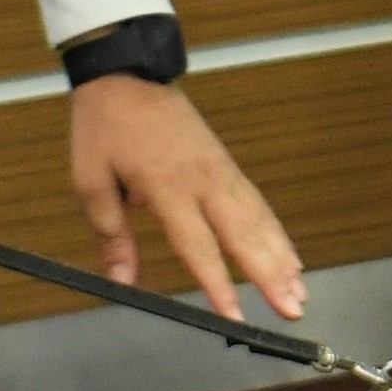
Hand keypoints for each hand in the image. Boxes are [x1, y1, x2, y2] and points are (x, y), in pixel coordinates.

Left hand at [68, 75, 307, 319]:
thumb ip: (112, 234)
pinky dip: (277, 232)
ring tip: (300, 292)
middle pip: (244, 236)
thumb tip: (121, 281)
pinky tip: (290, 254)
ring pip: (260, 220)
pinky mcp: (226, 164)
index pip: (198, 246)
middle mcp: (203, 181)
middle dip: (271, 277)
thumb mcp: (91, 181)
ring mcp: (221, 170)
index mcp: (167, 188)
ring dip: (283, 258)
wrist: (127, 73)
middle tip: (292, 311)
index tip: (235, 317)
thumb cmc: (105, 127)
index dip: (218, 285)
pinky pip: (257, 203)